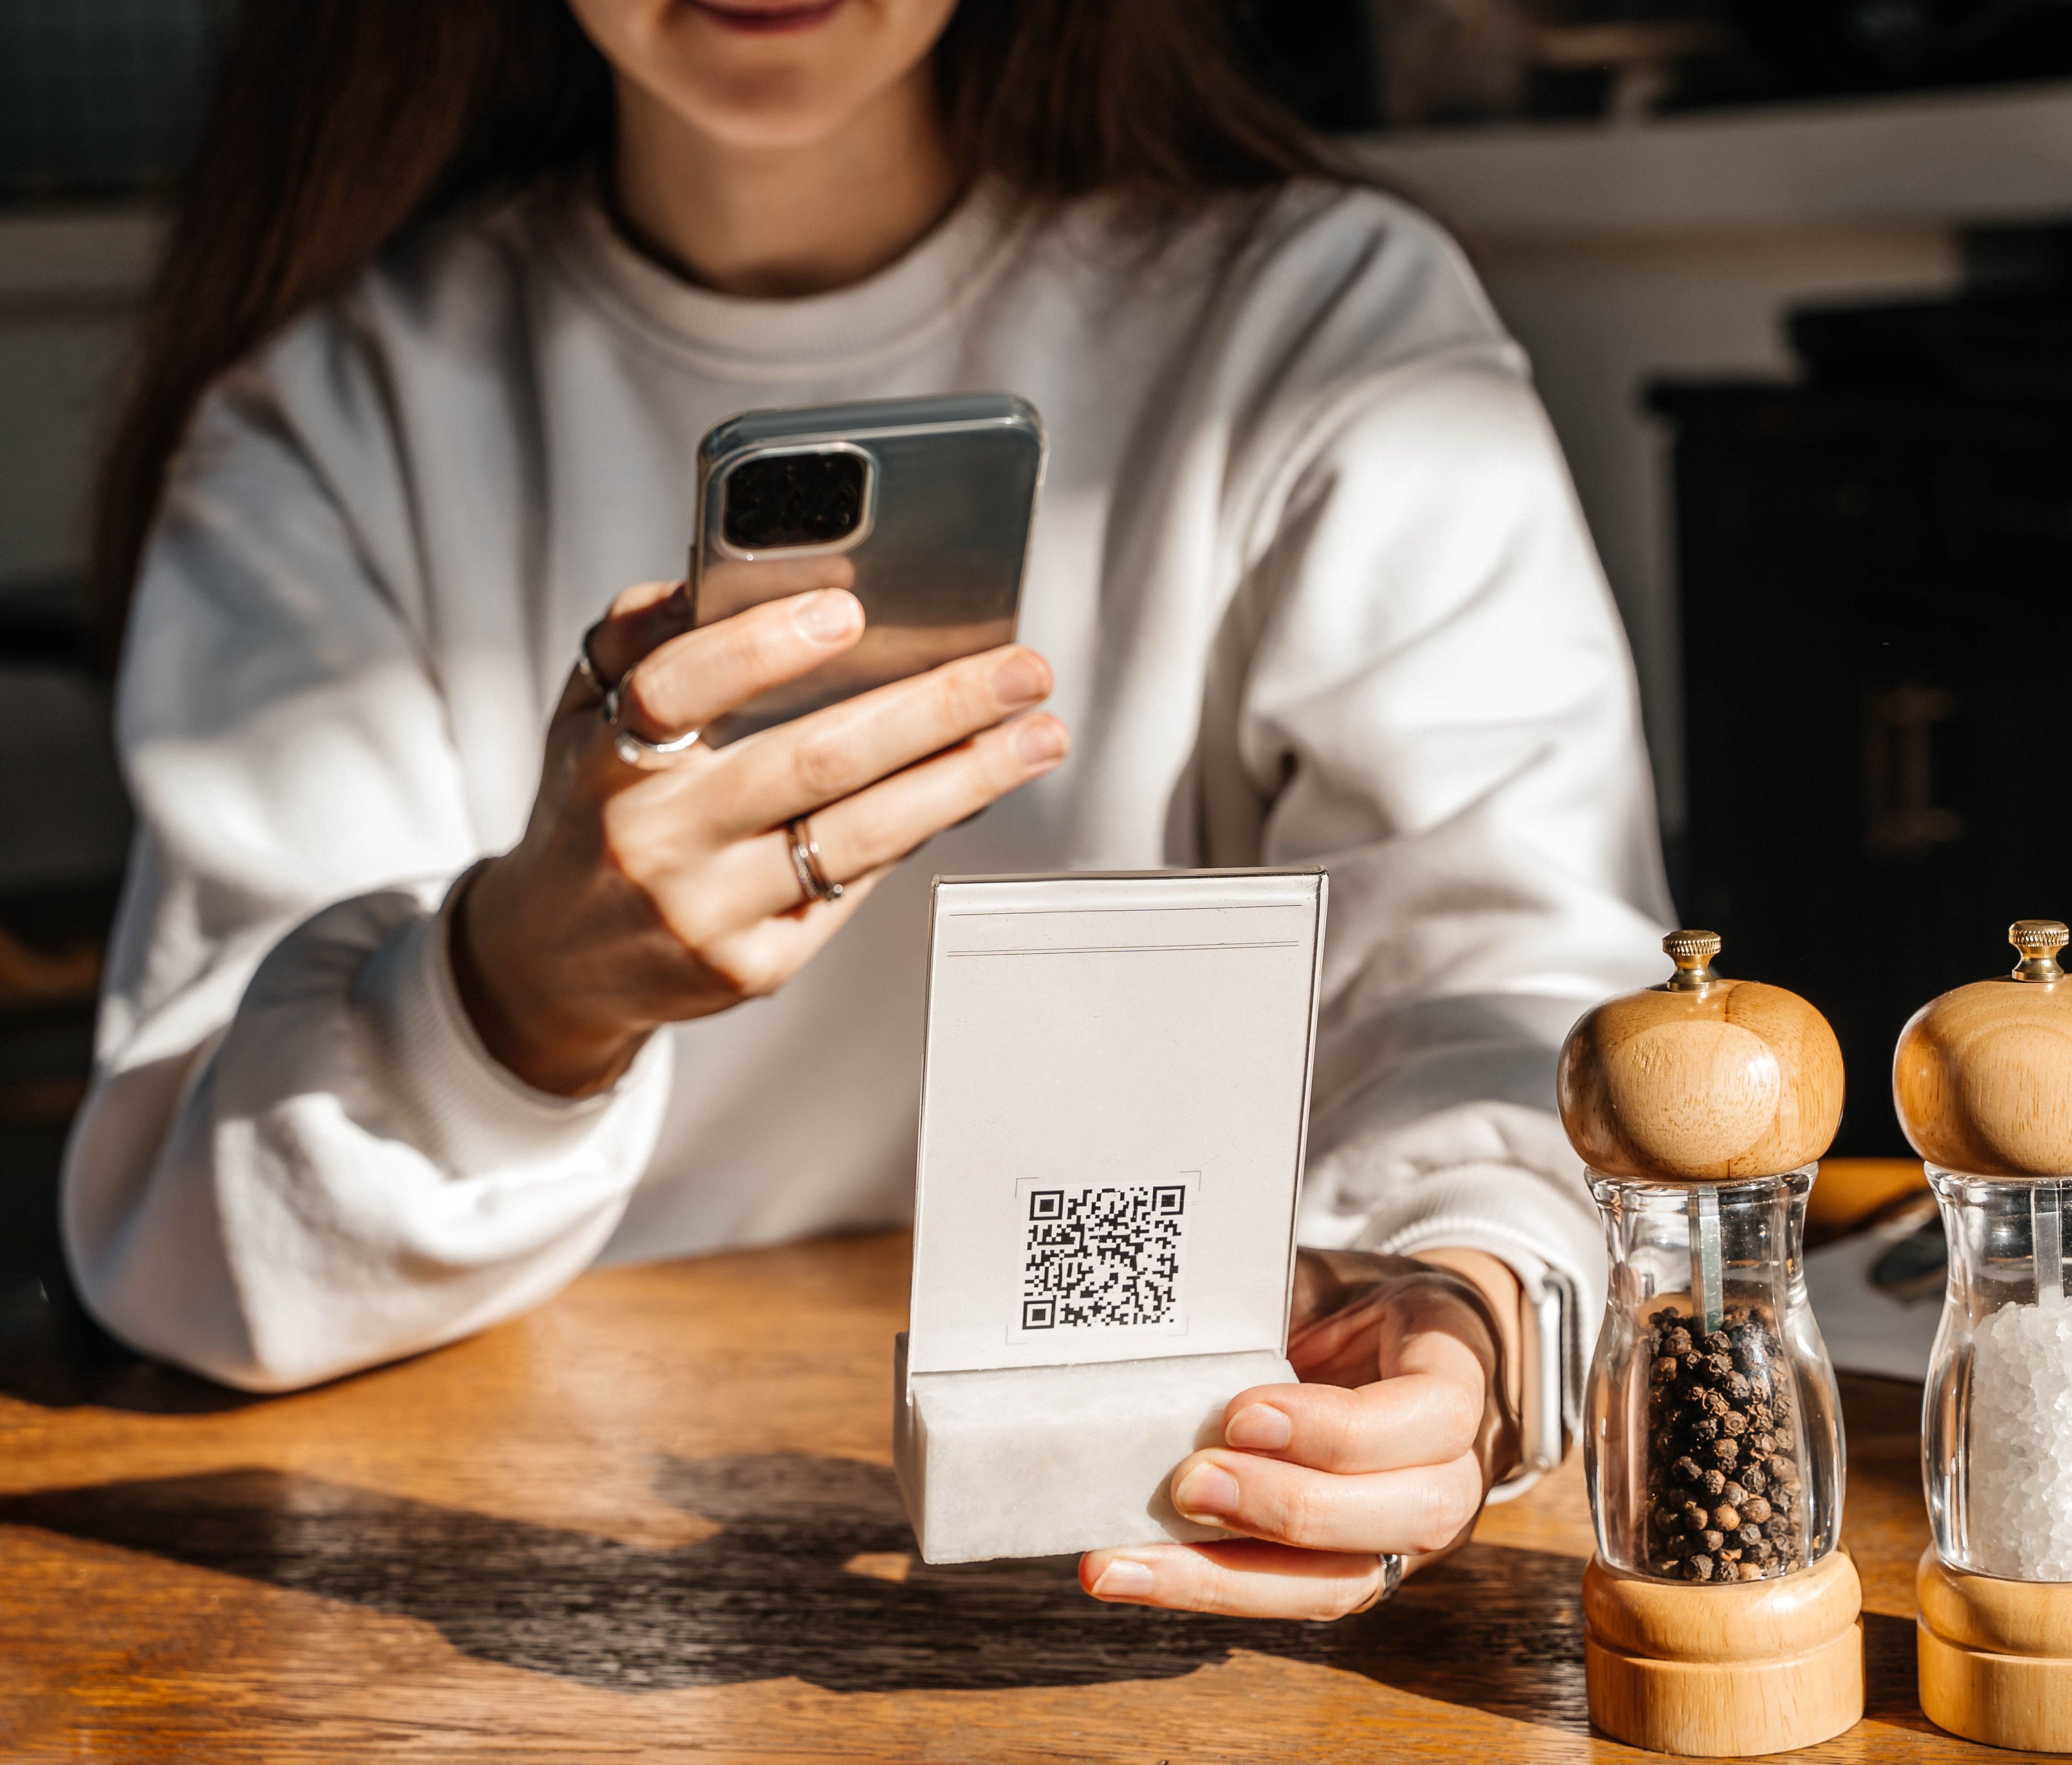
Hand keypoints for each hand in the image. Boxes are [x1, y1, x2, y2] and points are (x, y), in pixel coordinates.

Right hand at [454, 558, 1067, 1095]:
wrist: (553, 963)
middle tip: (1018, 670)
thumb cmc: (594, 811)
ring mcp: (707, 913)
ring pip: (857, 836)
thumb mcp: (583, 717)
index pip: (678, 689)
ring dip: (964, 779)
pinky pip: (854, 887)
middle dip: (931, 710)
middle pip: (810, 763)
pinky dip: (921, 831)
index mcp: (605, 761)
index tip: (849, 608)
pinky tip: (974, 788)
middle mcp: (655, 841)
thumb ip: (639, 644)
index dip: (762, 647)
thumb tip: (710, 576)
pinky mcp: (753, 969)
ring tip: (1039, 734)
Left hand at [1078, 1248, 1520, 1619]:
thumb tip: (1177, 1293)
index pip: (1429, 1417)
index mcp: (1457, 1380)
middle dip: (1286, 1508)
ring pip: (1338, 1583)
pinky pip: (1287, 1596)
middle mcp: (1451, 1475)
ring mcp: (1405, 1538)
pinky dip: (1205, 1588)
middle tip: (1190, 1482)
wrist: (1397, 1349)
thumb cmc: (1357, 1304)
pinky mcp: (1350, 1570)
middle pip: (1401, 1516)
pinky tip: (1129, 1572)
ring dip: (1226, 1580)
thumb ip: (1277, 1292)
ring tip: (1126, 1562)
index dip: (1338, 1428)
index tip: (1242, 1413)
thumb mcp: (1331, 1277)